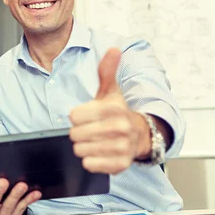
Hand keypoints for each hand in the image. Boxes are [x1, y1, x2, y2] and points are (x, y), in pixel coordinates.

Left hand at [69, 48, 149, 173]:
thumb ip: (107, 70)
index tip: (87, 116)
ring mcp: (121, 148)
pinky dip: (90, 161)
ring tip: (94, 141)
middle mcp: (119, 128)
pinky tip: (99, 153)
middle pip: (75, 134)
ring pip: (80, 150)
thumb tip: (113, 49)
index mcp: (113, 109)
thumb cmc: (119, 112)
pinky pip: (89, 165)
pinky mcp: (120, 165)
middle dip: (78, 133)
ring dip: (83, 147)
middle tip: (90, 130)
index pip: (74, 116)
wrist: (141, 135)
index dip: (77, 116)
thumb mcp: (111, 91)